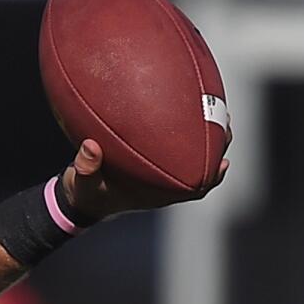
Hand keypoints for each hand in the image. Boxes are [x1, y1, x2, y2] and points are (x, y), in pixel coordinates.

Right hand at [62, 127, 231, 220]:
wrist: (79, 197)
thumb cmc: (84, 193)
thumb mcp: (79, 184)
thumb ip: (83, 168)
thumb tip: (90, 146)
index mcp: (154, 194)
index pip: (191, 190)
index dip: (211, 178)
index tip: (223, 162)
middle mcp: (162, 184)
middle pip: (199, 169)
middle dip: (215, 149)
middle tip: (225, 126)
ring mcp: (158, 173)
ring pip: (190, 156)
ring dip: (204, 138)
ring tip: (216, 113)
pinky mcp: (149, 162)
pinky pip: (171, 146)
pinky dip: (180, 130)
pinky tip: (184, 106)